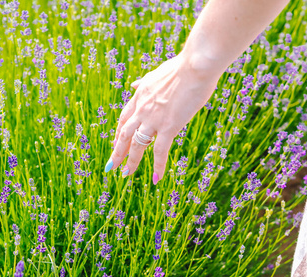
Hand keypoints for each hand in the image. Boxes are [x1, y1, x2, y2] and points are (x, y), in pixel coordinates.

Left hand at [104, 51, 219, 184]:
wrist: (195, 66)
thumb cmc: (181, 68)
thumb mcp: (156, 73)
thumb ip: (144, 82)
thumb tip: (133, 83)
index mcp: (140, 95)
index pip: (124, 118)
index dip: (118, 133)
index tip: (116, 143)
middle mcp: (142, 109)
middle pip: (124, 134)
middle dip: (117, 151)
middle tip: (111, 165)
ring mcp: (153, 119)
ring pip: (137, 145)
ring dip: (131, 161)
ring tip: (126, 174)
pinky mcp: (168, 126)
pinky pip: (160, 151)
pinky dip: (157, 166)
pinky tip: (156, 179)